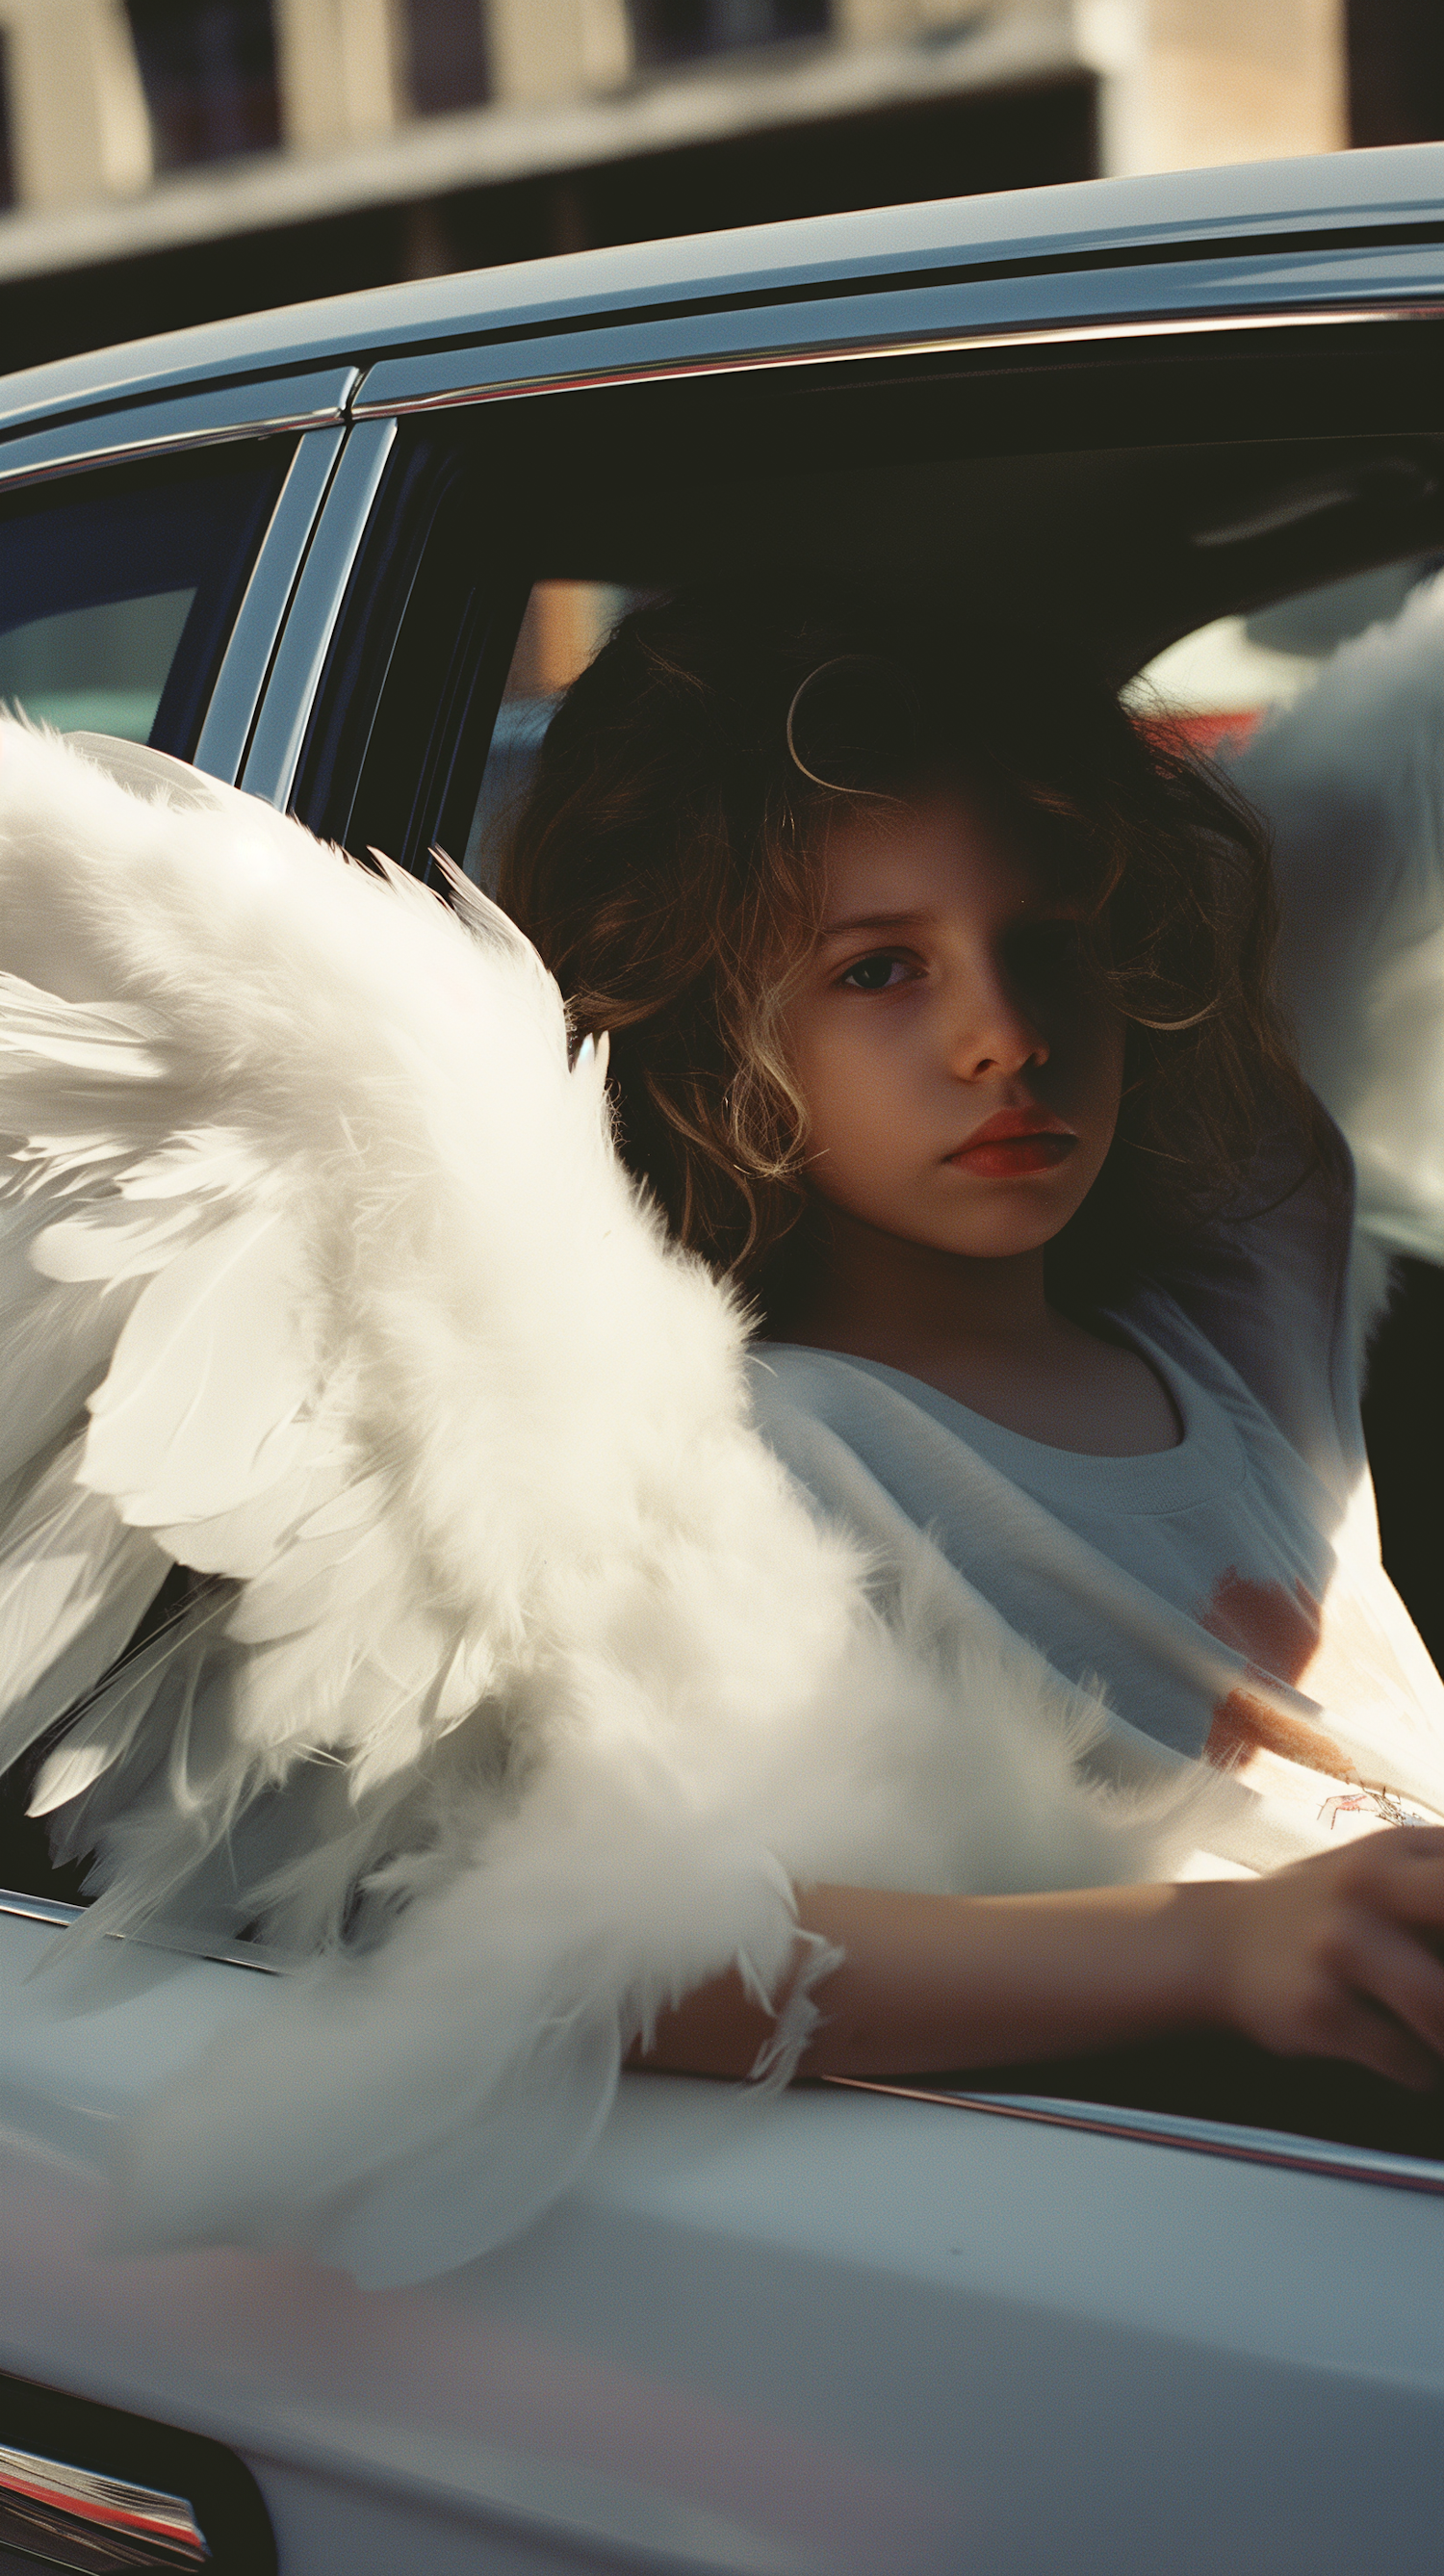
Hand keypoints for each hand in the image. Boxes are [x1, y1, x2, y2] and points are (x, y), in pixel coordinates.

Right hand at [1210, 1827, 1443, 2088]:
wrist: (1222, 1942)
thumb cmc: (1337, 1910)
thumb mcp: (1397, 1868)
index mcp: (1408, 1850)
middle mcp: (1372, 1884)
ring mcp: (1340, 1944)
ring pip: (1440, 2009)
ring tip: (1434, 2032)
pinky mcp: (1317, 2008)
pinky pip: (1409, 2062)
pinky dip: (1425, 2073)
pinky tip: (1410, 2056)